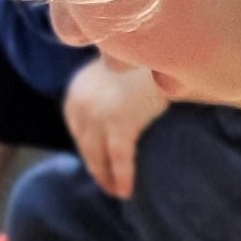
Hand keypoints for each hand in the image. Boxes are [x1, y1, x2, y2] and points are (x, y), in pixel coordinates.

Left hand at [61, 60, 167, 198]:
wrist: (164, 49)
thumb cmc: (148, 60)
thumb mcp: (118, 73)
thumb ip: (110, 91)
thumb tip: (118, 109)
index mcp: (76, 91)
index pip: (78, 129)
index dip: (88, 150)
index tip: (98, 165)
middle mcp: (80, 104)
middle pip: (85, 145)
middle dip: (96, 167)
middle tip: (108, 186)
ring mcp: (97, 114)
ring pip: (97, 156)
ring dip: (106, 177)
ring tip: (117, 192)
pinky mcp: (118, 124)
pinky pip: (119, 158)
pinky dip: (121, 176)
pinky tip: (125, 192)